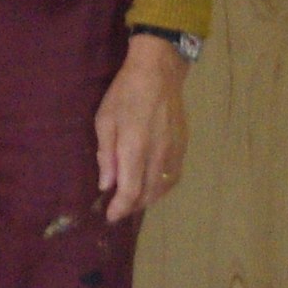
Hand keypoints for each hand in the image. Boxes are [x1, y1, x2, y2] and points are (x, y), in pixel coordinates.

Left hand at [93, 33, 191, 221]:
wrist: (159, 71)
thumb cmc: (125, 92)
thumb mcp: (104, 119)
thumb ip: (105, 155)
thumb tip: (106, 185)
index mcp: (135, 148)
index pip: (130, 191)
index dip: (120, 208)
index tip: (110, 215)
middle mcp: (158, 155)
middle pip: (147, 194)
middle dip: (131, 206)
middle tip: (117, 209)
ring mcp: (174, 152)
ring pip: (162, 189)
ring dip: (146, 200)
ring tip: (133, 200)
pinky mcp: (183, 147)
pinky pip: (173, 178)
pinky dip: (161, 188)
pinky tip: (151, 185)